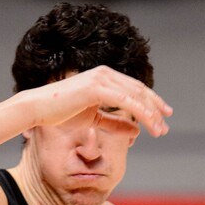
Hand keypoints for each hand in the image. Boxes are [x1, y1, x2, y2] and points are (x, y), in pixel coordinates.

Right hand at [29, 65, 171, 137]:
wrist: (38, 109)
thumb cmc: (60, 115)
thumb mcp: (93, 120)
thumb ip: (113, 122)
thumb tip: (135, 130)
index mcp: (104, 77)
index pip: (133, 88)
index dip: (150, 101)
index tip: (162, 115)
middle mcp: (105, 74)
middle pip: (138, 90)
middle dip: (155, 107)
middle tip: (166, 123)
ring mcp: (101, 79)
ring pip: (135, 95)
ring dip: (151, 113)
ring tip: (161, 128)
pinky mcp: (96, 88)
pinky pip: (125, 101)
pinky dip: (140, 112)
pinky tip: (149, 123)